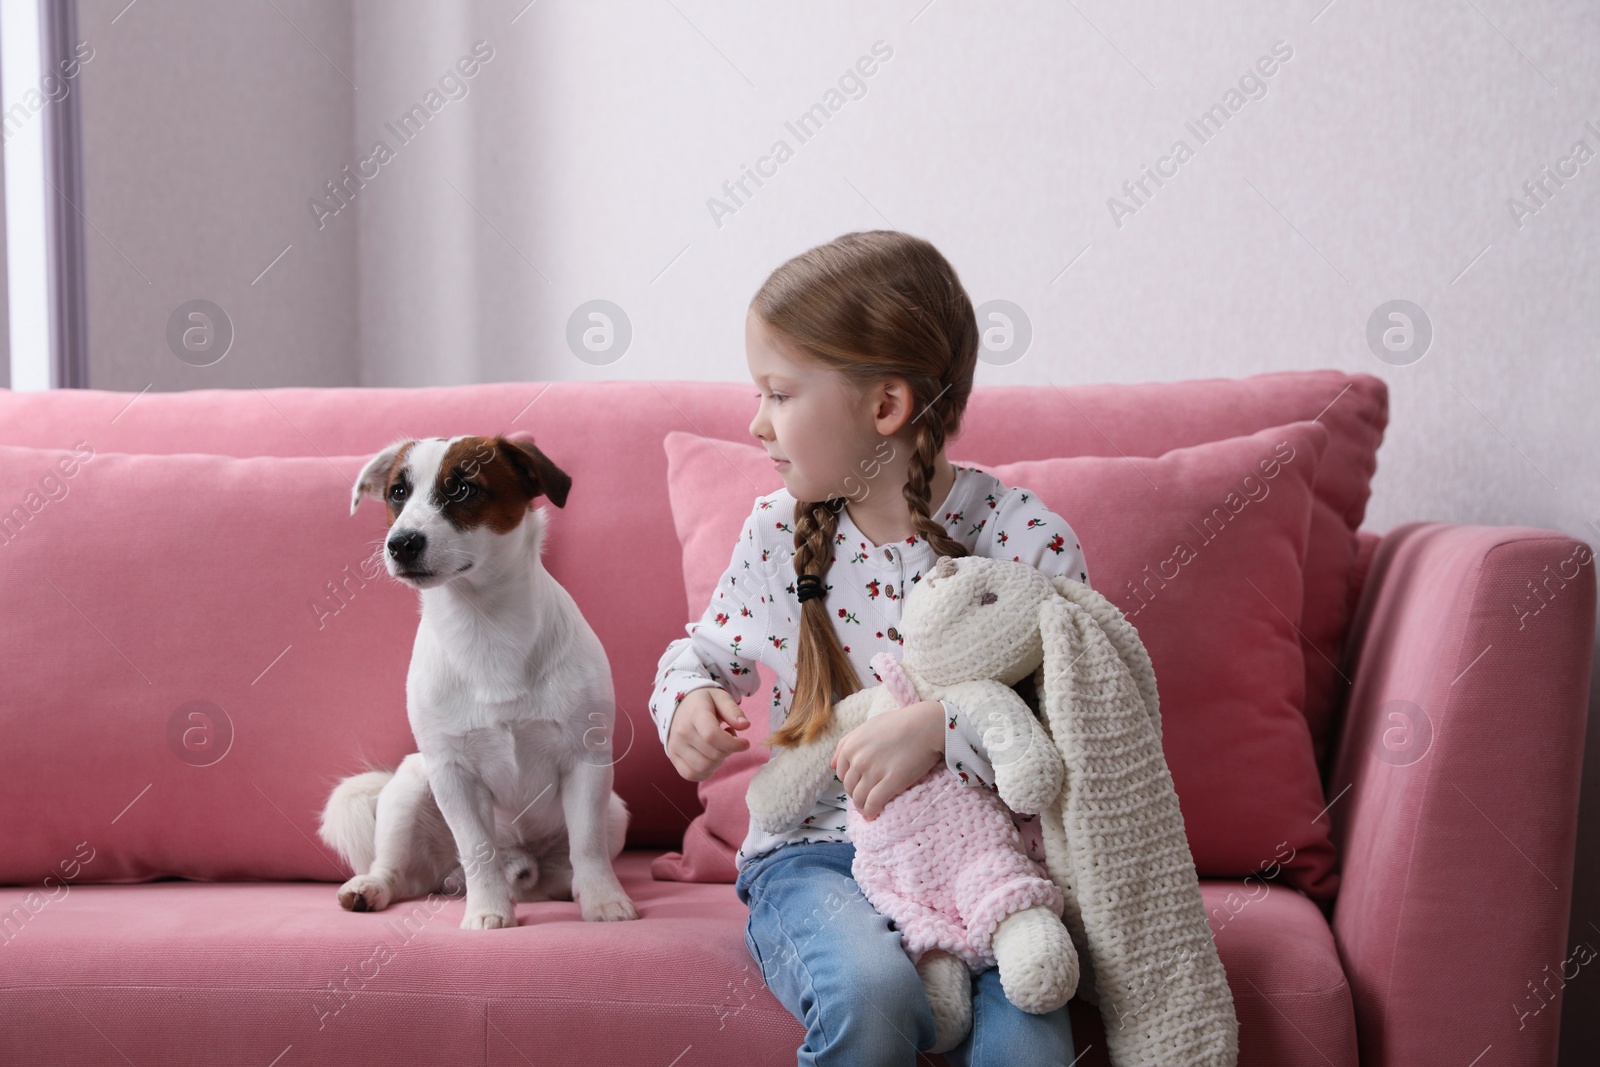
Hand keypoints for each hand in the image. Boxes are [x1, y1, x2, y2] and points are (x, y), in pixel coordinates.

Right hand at [666, 687, 749, 781]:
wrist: (680, 706)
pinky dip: (706, 771)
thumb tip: (745, 725)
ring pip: (704, 767)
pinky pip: (691, 774)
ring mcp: (675, 746)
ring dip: (719, 761)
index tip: (745, 743)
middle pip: (713, 754)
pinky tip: (709, 758)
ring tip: (718, 747)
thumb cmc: (704, 702)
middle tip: (729, 739)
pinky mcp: (673, 757)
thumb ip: (733, 710)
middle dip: (729, 751)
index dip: (733, 744)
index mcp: (694, 713)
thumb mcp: (720, 697)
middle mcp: (681, 731)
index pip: (712, 735)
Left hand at [831, 699, 944, 820]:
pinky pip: (873, 803)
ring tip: (868, 809)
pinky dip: (871, 812)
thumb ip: (848, 743)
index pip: (840, 773)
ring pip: (859, 798)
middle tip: (867, 797)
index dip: (850, 781)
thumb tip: (831, 765)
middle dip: (856, 794)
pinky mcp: (890, 782)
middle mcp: (858, 759)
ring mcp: (873, 771)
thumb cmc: (900, 723)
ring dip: (862, 806)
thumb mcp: (868, 727)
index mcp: (850, 745)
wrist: (926, 725)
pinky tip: (873, 815)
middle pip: (849, 787)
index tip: (860, 785)